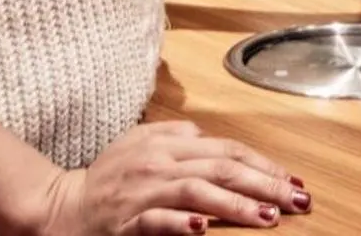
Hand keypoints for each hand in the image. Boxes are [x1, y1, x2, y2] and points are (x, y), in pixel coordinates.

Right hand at [32, 121, 307, 235]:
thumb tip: (206, 135)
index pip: (226, 149)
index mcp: (167, 143)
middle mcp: (159, 163)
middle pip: (221, 167)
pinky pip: (158, 221)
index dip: (262, 164)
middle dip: (264, 183)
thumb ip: (175, 133)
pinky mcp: (128, 221)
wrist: (62, 207)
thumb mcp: (139, 141)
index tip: (293, 180)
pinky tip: (204, 229)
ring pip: (197, 191)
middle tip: (298, 200)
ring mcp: (144, 192)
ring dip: (235, 203)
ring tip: (267, 216)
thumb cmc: (106, 177)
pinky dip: (181, 223)